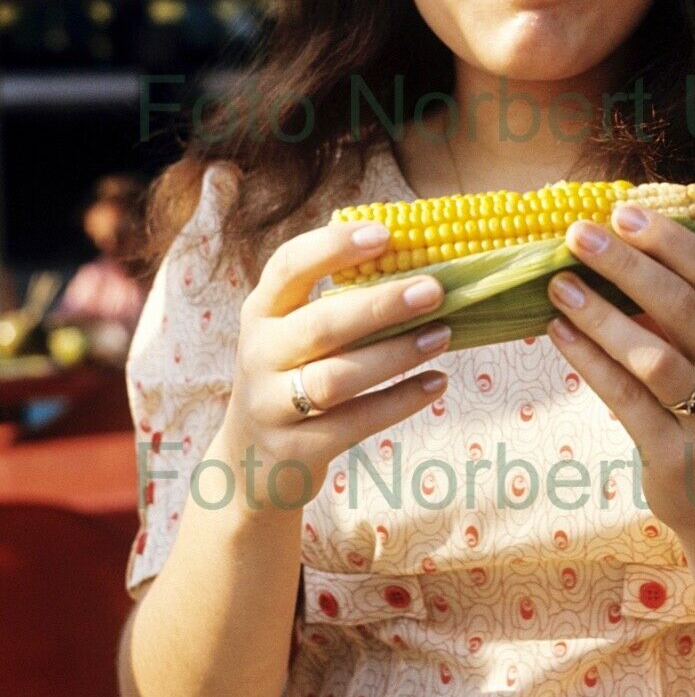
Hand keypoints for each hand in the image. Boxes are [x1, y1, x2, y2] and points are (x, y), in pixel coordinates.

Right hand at [220, 220, 452, 504]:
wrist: (250, 463)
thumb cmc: (292, 378)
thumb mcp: (294, 335)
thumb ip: (337, 303)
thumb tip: (418, 267)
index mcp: (261, 312)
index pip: (288, 267)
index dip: (333, 246)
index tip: (385, 233)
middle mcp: (259, 354)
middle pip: (320, 325)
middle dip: (381, 305)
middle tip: (434, 291)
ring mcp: (272, 405)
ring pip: (336, 379)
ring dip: (395, 355)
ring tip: (442, 335)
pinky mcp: (295, 450)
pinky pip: (354, 422)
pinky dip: (399, 401)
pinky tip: (436, 383)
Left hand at [545, 202, 694, 537]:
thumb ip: (669, 305)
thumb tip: (603, 242)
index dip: (668, 240)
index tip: (619, 211)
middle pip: (682, 307)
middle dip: (627, 265)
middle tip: (577, 235)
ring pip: (655, 358)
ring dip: (603, 317)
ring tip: (559, 287)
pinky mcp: (678, 454)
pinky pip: (627, 400)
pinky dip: (589, 362)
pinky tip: (558, 333)